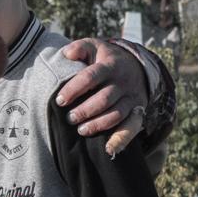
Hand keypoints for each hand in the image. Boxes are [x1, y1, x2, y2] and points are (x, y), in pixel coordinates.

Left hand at [52, 37, 156, 155]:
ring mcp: (131, 98)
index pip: (91, 77)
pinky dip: (121, 139)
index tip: (60, 101)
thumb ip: (80, 48)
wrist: (137, 65)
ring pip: (116, 114)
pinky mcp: (138, 111)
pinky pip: (132, 127)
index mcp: (110, 65)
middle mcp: (122, 82)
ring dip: (98, 124)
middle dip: (86, 110)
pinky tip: (109, 149)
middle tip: (70, 118)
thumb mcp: (95, 46)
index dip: (74, 89)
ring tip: (81, 130)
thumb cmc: (106, 59)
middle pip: (105, 99)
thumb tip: (66, 54)